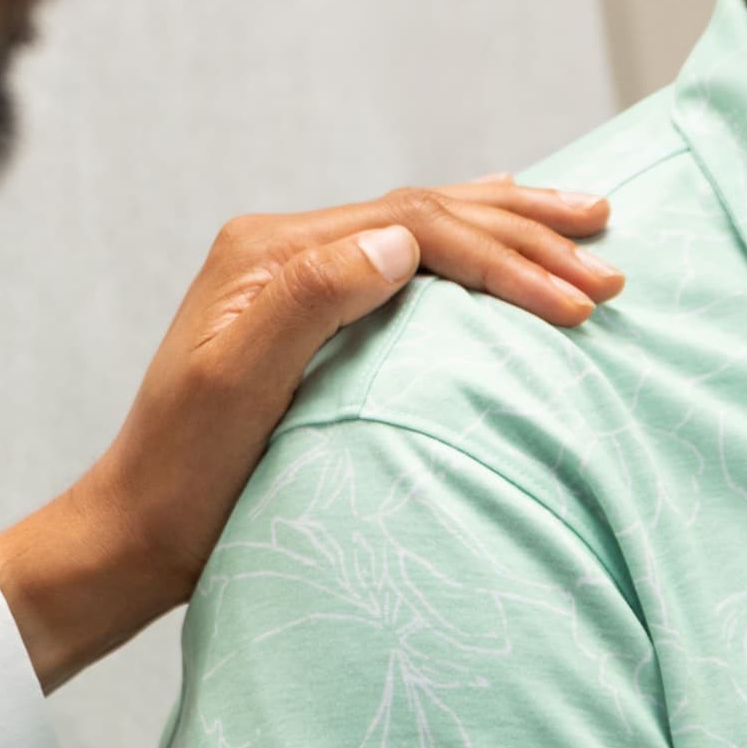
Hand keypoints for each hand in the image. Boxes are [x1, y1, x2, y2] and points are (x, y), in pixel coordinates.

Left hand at [0, 178, 617, 687]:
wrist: (136, 534)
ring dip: (511, 228)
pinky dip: (472, 246)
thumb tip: (399, 242)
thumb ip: (306, 302)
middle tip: (610, 253)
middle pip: (429, 213)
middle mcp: (282, 248)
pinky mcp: (310, 313)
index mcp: (269, 253)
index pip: (415, 228)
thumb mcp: (233, 389)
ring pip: (426, 226)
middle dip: (526, 232)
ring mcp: (296, 277)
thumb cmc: (183, 477)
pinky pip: (410, 260)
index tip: (580, 304)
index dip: (504, 260)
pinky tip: (504, 237)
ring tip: (589, 221)